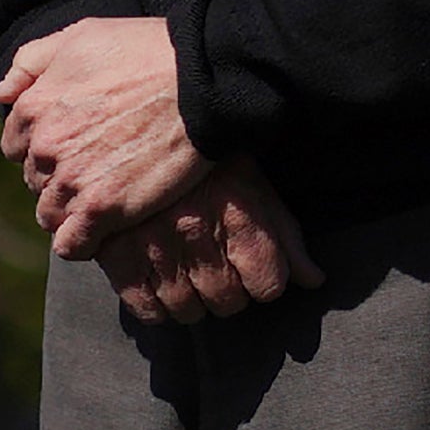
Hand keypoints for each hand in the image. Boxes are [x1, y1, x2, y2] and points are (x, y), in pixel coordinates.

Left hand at [0, 15, 202, 246]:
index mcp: (34, 106)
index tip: (75, 146)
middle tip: (98, 169)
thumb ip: (32, 62)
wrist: (201, 79)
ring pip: (50, 213)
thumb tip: (1, 94)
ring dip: (71, 210)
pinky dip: (81, 242)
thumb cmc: (147, 51)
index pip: (16, 146)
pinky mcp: (102, 208)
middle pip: (35, 179)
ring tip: (104, 199)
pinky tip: (101, 232)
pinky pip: (71, 244)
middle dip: (59, 177)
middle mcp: (45, 145)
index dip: (44, 148)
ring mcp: (72, 179)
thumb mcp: (81, 36)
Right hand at [103, 164, 320, 324]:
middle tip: (218, 271)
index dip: (264, 280)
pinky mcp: (116, 252)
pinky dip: (156, 307)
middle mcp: (196, 230)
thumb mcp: (254, 184)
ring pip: (188, 309)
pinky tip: (160, 285)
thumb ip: (285, 235)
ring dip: (193, 302)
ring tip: (189, 277)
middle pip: (228, 301)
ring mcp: (153, 243)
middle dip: (229, 292)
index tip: (253, 269)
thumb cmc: (208, 157)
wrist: (143, 120)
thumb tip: (314, 280)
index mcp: (238, 210)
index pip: (268, 284)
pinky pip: (146, 307)